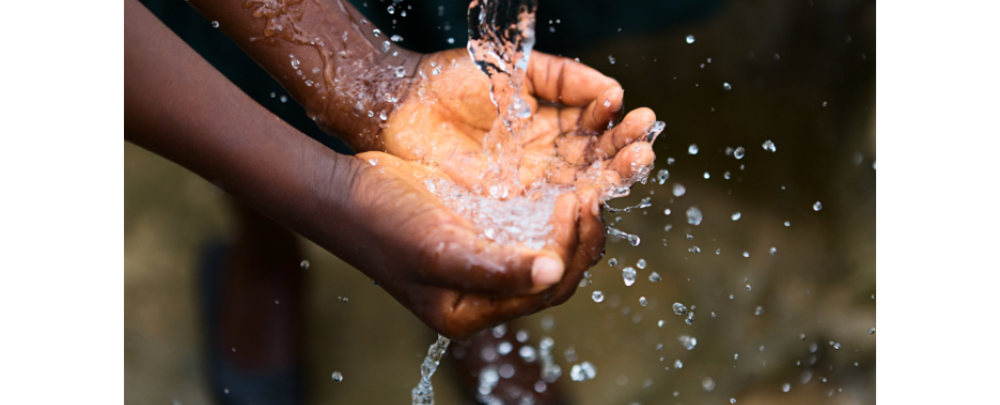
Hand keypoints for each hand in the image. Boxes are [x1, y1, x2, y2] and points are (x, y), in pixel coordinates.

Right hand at [343, 49, 659, 338]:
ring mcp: (493, 256)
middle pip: (560, 267)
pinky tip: (574, 168)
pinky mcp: (491, 225)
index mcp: (477, 310)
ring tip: (601, 172)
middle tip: (597, 187)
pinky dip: (562, 192)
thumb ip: (495, 267)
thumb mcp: (437, 248)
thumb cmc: (382, 225)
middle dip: (586, 228)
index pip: (548, 288)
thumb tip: (552, 269)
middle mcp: (491, 289)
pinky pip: (540, 215)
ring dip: (583, 208)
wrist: (345, 192)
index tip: (577, 201)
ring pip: (556, 238)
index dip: (573, 248)